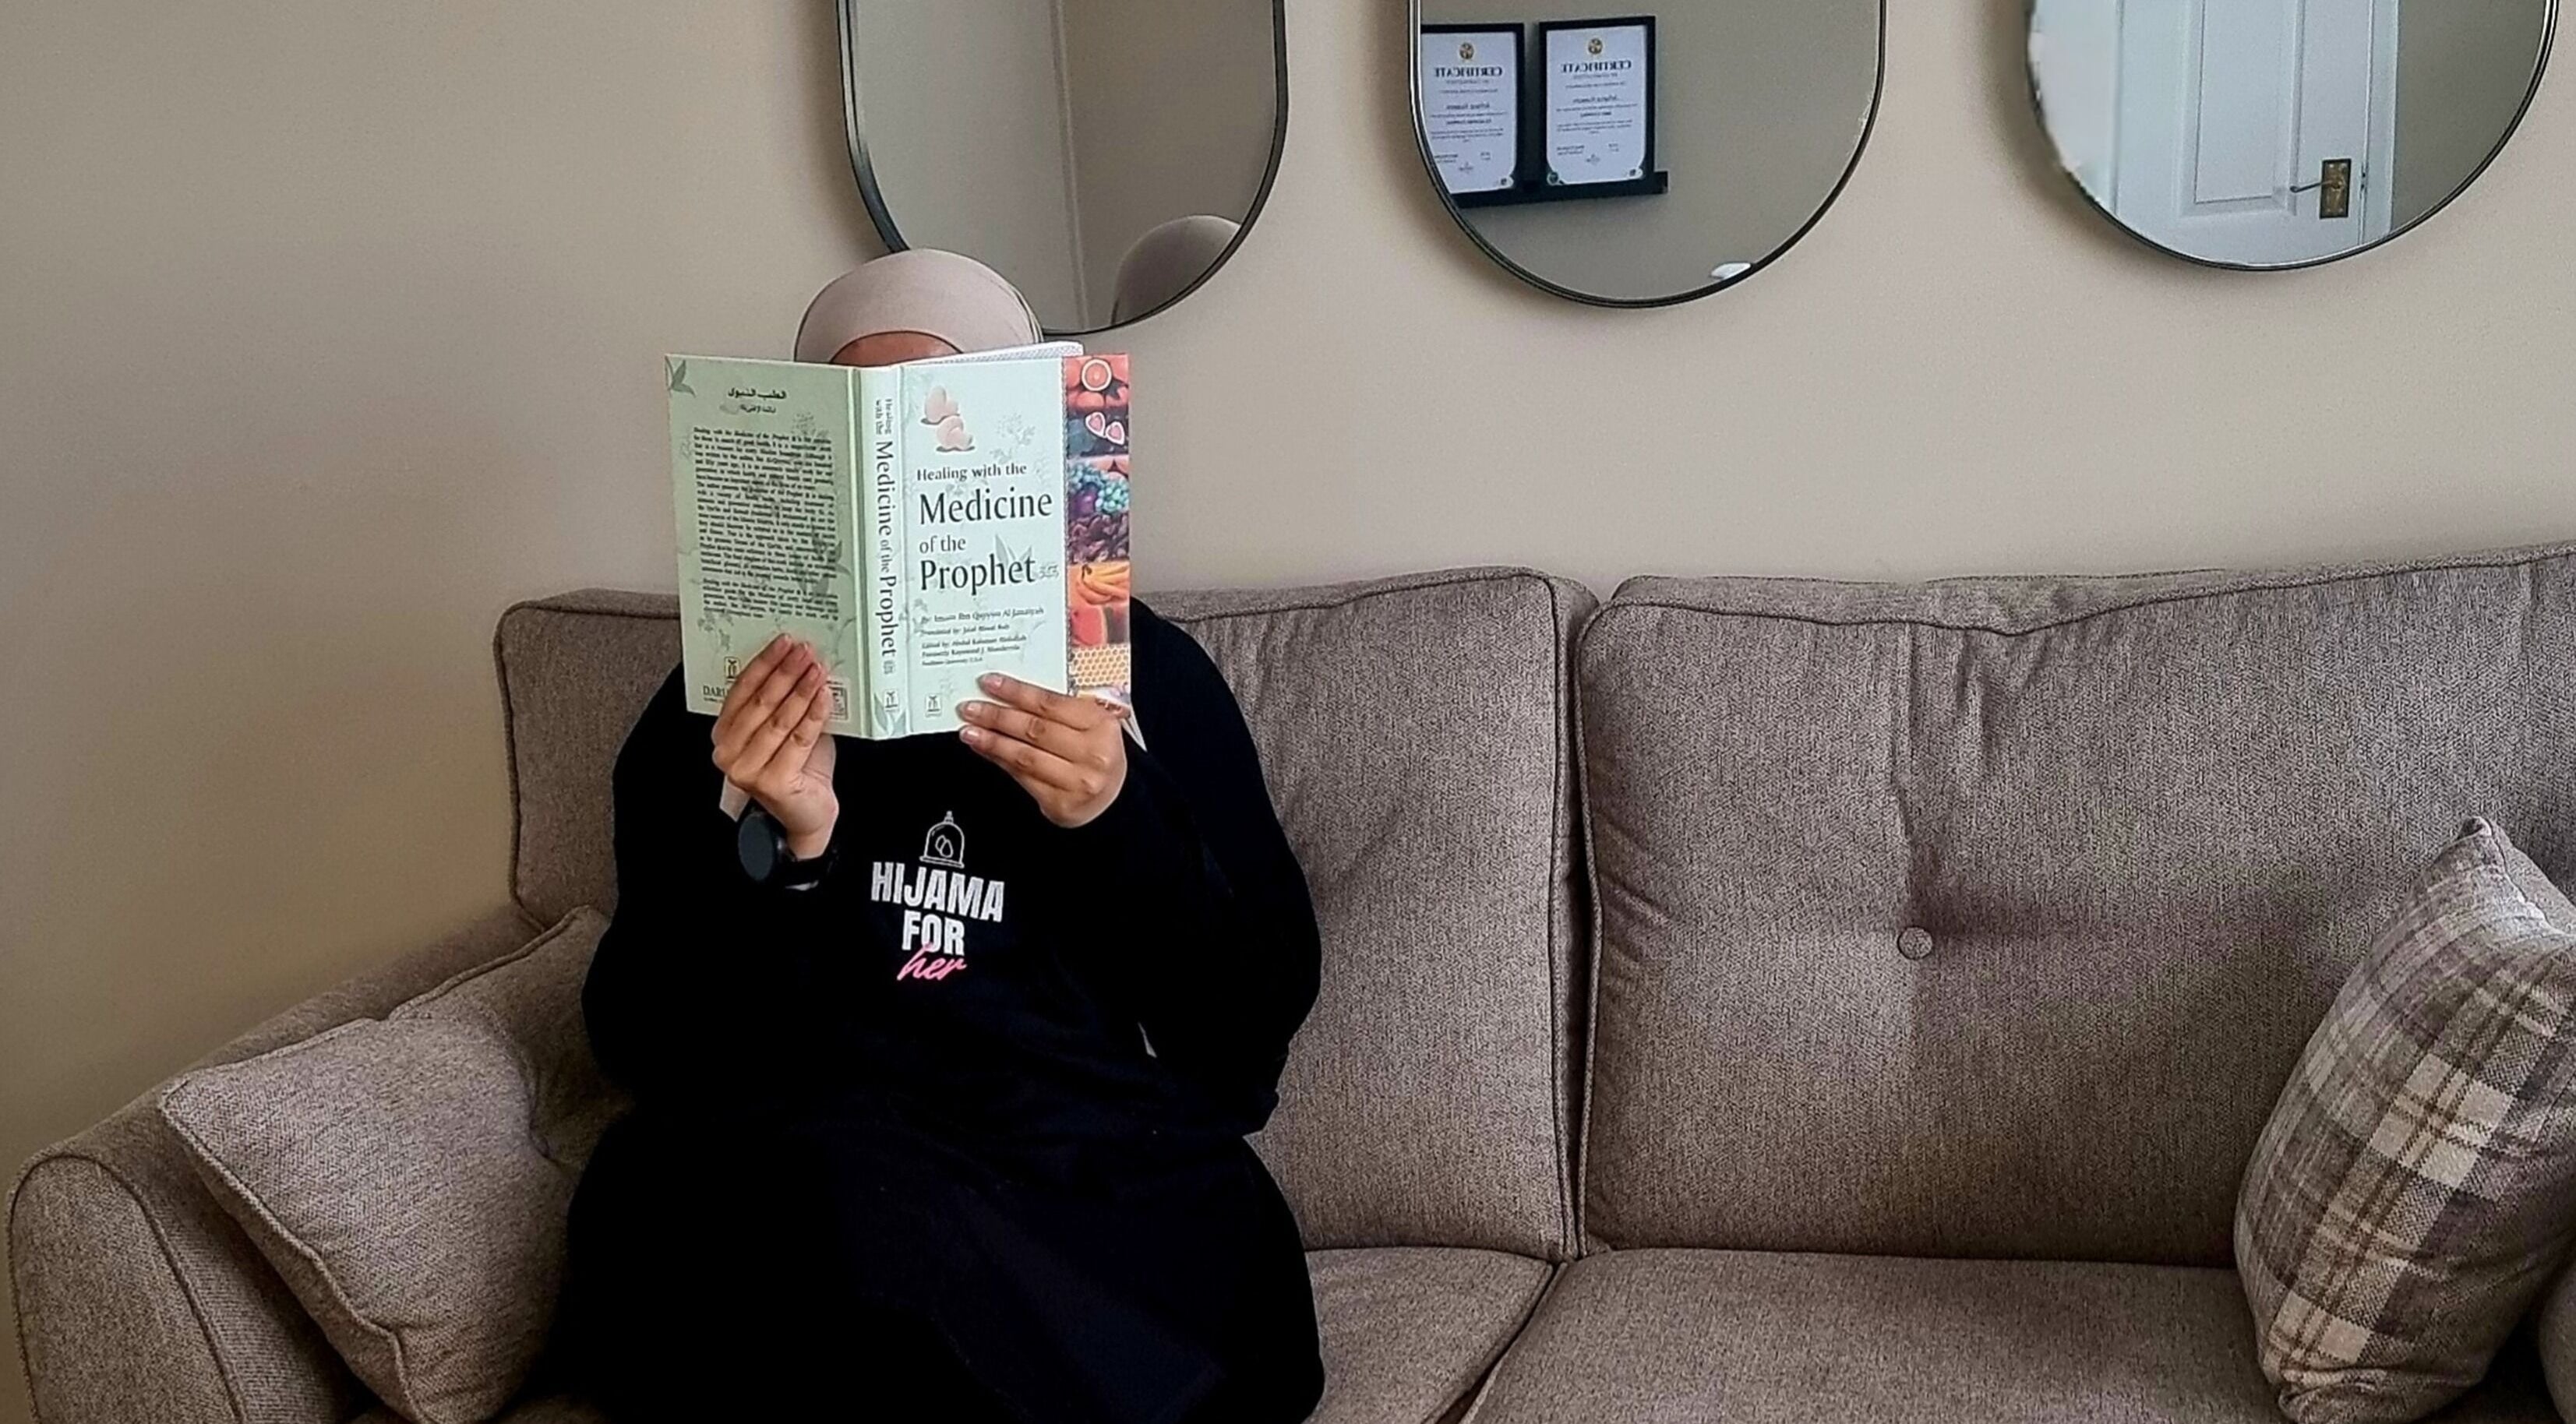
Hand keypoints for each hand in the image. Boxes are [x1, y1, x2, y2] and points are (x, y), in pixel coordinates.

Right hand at [712, 635, 839, 857]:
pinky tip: (825, 697)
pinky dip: (814, 716)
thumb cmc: (798, 769)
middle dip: (785, 673)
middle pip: (759, 703)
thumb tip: (803, 662)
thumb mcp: (787, 728)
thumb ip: (786, 701)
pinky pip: (797, 740)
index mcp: (725, 733)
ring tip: (817, 670)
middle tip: (804, 651)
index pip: (741, 691)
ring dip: (801, 691)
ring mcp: (746, 769)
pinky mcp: (770, 782)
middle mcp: (729, 752)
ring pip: (779, 720)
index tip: (783, 643)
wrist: (808, 813)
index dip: (763, 664)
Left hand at [957, 673, 1127, 827]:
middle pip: (1034, 729)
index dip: (1016, 692)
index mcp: (1101, 724)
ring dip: (991, 741)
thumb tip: (1010, 696)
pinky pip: (1022, 777)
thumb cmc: (1097, 754)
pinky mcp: (1060, 803)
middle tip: (971, 708)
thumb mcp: (1091, 725)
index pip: (1051, 704)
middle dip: (997, 716)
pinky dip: (999, 760)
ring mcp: (1077, 781)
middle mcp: (1092, 753)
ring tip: (969, 730)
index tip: (990, 683)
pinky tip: (984, 750)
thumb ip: (1060, 709)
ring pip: (1024, 755)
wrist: (1114, 799)